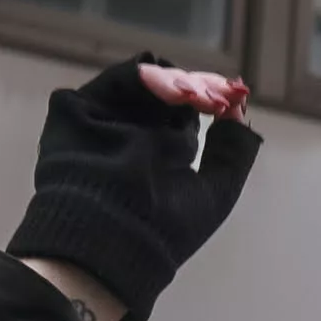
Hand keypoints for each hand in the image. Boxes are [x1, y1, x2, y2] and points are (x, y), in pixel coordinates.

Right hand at [8, 56, 261, 320]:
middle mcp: (132, 132)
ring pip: (143, 83)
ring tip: (195, 93)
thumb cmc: (167, 229)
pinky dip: (146, 78)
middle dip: (195, 87)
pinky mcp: (78, 112)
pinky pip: (114, 84)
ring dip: (175, 81)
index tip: (232, 95)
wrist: (114, 242)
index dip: (211, 99)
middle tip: (215, 90)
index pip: (186, 110)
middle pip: (167, 92)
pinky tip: (173, 89)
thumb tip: (242, 109)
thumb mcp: (217, 190)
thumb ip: (234, 151)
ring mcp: (106, 120)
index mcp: (161, 152)